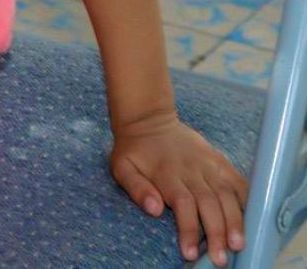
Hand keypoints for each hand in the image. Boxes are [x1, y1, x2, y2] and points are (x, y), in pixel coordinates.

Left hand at [110, 112, 247, 265]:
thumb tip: (154, 209)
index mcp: (166, 173)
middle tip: (220, 259)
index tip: (191, 253)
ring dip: (235, 220)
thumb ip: (136, 188)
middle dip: (217, 233)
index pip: (182, 203)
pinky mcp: (219, 159)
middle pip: (208, 203)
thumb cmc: (134, 150)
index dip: (189, 230)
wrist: (148, 120)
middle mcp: (190, 168)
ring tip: (239, 244)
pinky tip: (252, 218)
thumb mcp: (122, 166)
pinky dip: (247, 199)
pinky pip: (237, 180)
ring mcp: (207, 163)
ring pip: (227, 193)